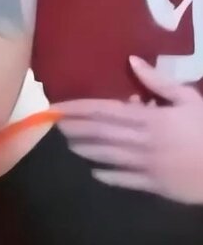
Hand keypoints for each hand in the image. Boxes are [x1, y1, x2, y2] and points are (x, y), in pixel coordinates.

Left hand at [59, 56, 202, 203]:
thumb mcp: (190, 98)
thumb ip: (159, 83)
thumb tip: (133, 61)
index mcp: (150, 118)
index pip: (105, 111)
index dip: (79, 108)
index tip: (58, 107)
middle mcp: (142, 141)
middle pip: (101, 134)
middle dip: (76, 128)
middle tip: (55, 125)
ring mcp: (145, 165)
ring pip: (108, 156)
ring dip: (87, 150)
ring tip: (70, 145)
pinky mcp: (153, 183)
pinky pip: (124, 180)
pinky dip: (108, 175)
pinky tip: (95, 171)